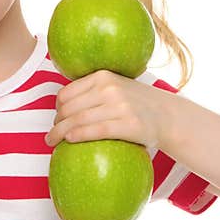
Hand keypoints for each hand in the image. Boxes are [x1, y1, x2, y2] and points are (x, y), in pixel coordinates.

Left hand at [44, 69, 170, 148]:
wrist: (168, 116)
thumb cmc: (135, 104)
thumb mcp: (116, 87)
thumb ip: (94, 90)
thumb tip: (61, 104)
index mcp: (103, 76)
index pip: (67, 92)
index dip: (56, 108)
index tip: (56, 119)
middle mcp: (110, 88)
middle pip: (70, 108)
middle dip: (56, 123)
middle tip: (51, 135)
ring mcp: (120, 106)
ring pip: (79, 120)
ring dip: (60, 133)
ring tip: (52, 142)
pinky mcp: (129, 124)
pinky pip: (95, 131)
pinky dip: (78, 135)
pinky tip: (69, 141)